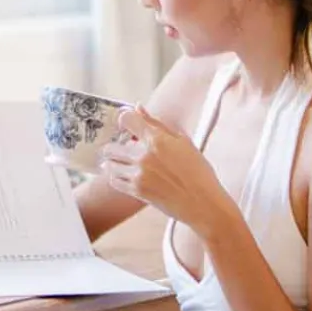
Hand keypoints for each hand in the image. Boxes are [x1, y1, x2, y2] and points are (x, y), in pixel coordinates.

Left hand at [100, 106, 234, 242]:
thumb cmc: (198, 172)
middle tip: (122, 149)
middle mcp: (144, 156)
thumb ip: (157, 123)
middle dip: (116, 145)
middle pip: (112, 146)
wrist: (202, 203)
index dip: (125, 120)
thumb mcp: (183, 142)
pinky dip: (116, 176)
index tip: (128, 125)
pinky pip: (114, 181)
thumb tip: (139, 107)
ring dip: (113, 162)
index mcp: (157, 140)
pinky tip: (123, 175)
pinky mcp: (136, 191)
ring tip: (120, 163)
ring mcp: (138, 174)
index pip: (127, 119)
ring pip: (110, 164)